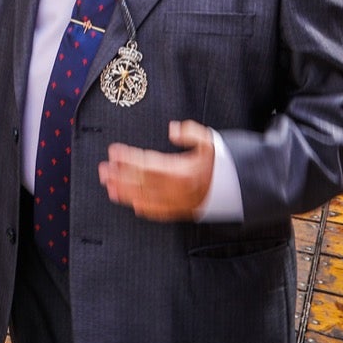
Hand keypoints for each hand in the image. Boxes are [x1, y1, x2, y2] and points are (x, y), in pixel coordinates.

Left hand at [98, 120, 216, 221]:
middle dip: (119, 175)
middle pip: (141, 182)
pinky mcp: (183, 211)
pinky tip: (131, 204)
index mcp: (181, 171)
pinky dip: (143, 209)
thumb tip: (172, 129)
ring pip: (146, 198)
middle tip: (102, 169)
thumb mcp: (211, 142)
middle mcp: (176, 189)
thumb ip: (191, 133)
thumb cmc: (223, 164)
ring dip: (125, 192)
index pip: (147, 164)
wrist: (240, 188)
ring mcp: (178, 202)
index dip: (128, 158)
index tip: (113, 151)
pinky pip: (159, 212)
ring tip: (108, 186)